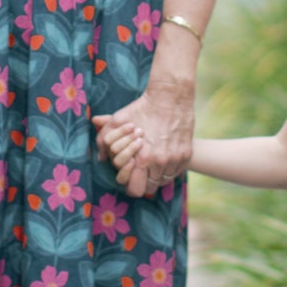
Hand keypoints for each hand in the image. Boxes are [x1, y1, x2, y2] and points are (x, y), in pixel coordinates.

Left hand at [94, 81, 193, 197]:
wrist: (171, 97)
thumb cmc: (142, 108)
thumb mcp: (118, 121)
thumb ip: (105, 140)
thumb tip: (101, 157)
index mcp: (143, 158)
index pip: (135, 189)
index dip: (130, 186)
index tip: (130, 179)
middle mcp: (160, 162)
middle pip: (150, 189)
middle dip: (143, 184)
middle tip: (140, 174)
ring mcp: (175, 160)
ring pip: (163, 181)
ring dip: (157, 176)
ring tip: (151, 164)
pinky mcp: (186, 155)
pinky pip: (175, 173)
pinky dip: (169, 169)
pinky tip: (163, 158)